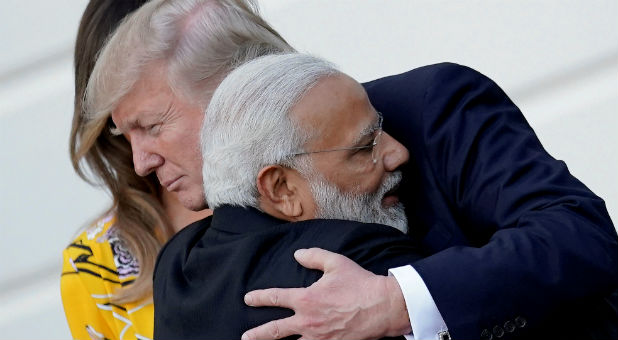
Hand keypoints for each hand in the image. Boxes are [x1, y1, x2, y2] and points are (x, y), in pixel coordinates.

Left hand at [241, 248, 410, 339]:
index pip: (276, 298)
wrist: (382, 307)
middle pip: (275, 330)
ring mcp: (319, 337)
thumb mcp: (335, 262)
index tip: (248, 299)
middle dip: (257, 334)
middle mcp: (308, 321)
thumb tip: (297, 254)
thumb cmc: (359, 283)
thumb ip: (313, 256)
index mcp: (306, 299)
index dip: (259, 298)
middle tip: (245, 336)